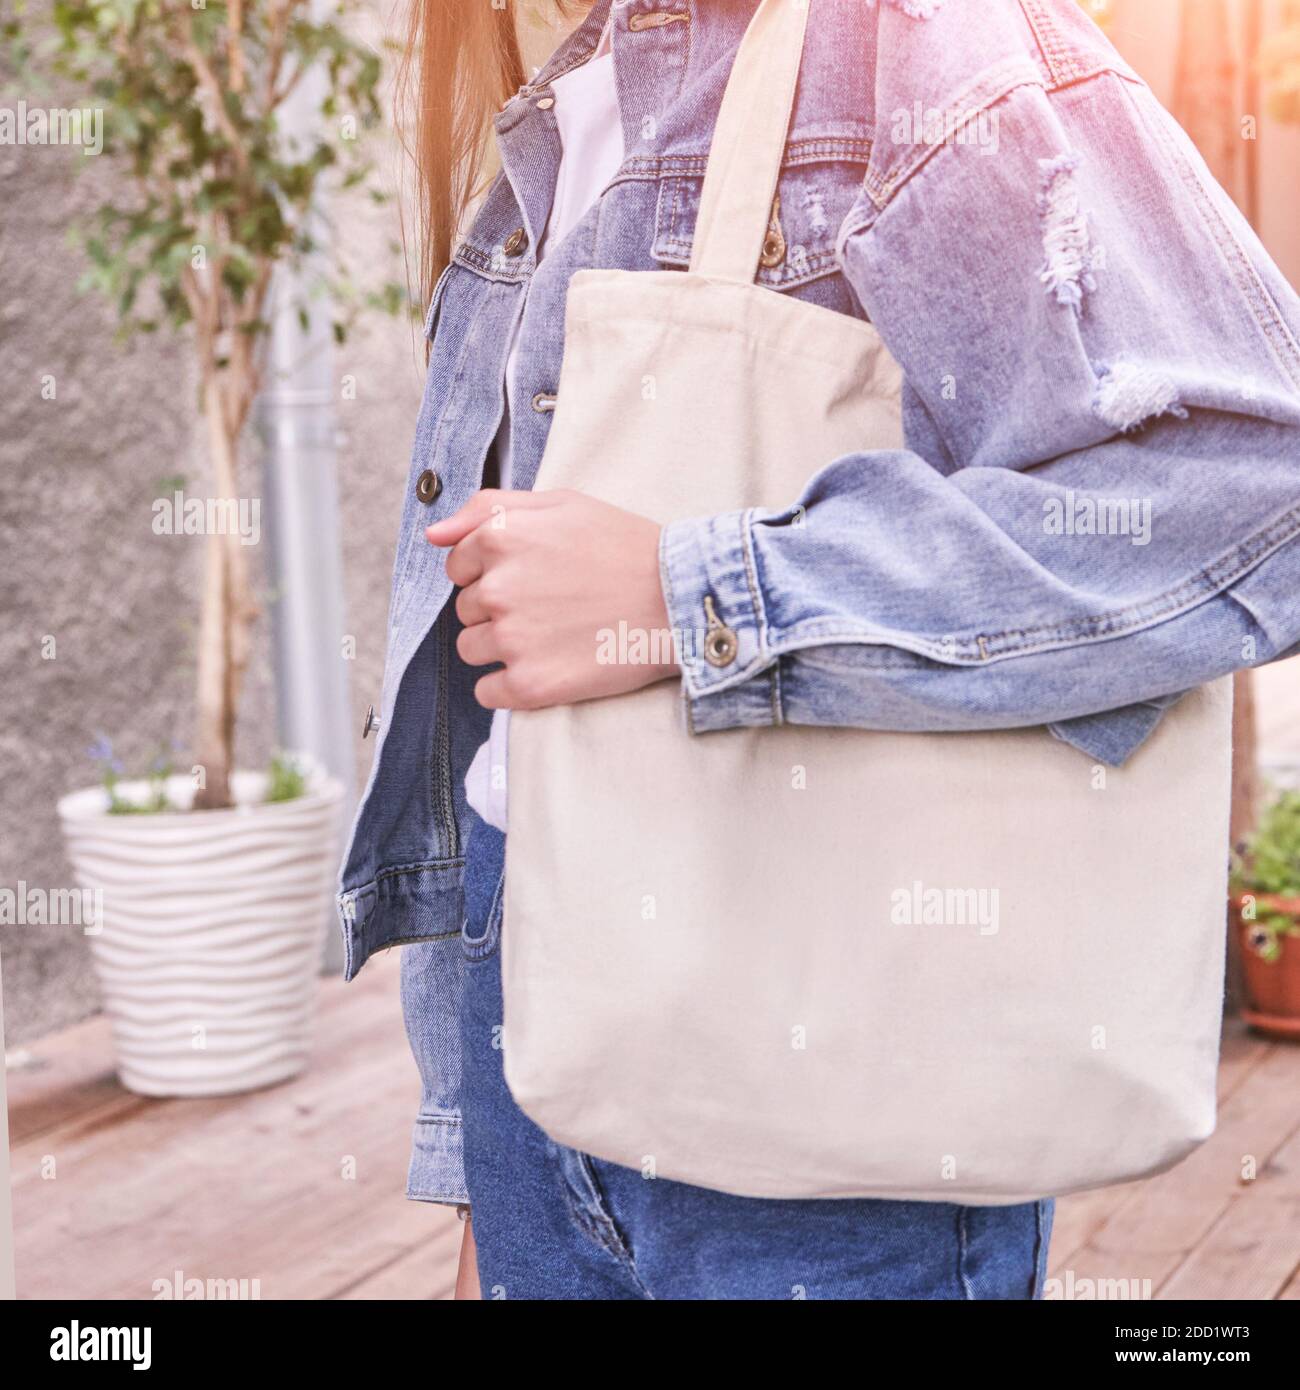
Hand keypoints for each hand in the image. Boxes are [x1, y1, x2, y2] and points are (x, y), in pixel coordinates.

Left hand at [426, 488, 679, 710]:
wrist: (681, 602)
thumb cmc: (627, 547)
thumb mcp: (563, 504)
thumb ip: (489, 507)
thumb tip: (433, 535)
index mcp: (500, 539)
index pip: (460, 566)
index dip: (493, 572)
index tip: (533, 578)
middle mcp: (498, 589)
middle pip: (467, 610)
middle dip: (499, 609)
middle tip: (552, 606)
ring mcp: (512, 640)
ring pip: (472, 650)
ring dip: (502, 647)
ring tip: (553, 637)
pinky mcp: (530, 684)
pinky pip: (487, 692)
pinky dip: (509, 686)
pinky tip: (548, 667)